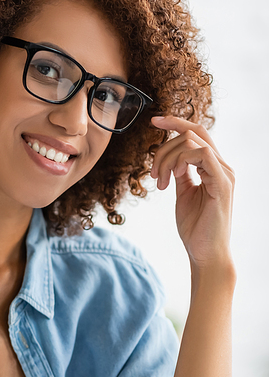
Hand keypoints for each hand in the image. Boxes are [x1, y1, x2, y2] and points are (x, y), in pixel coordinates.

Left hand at [150, 116, 234, 269]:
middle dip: (165, 143)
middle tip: (152, 171)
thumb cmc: (196, 229)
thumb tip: (171, 160)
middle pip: (194, 133)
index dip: (176, 123)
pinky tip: (172, 179)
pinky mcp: (223, 183)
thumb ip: (181, 174)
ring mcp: (224, 173)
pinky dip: (181, 161)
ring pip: (193, 142)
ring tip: (159, 182)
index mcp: (213, 168)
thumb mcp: (184, 194)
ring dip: (167, 158)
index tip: (154, 121)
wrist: (205, 254)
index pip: (197, 134)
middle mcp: (222, 166)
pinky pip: (202, 155)